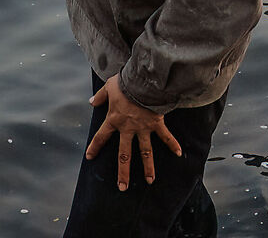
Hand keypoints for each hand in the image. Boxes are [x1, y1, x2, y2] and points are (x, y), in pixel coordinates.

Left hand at [84, 74, 180, 190]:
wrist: (143, 81)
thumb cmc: (125, 83)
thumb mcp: (109, 87)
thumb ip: (100, 96)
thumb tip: (92, 102)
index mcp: (114, 120)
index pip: (101, 136)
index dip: (95, 147)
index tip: (89, 157)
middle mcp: (128, 128)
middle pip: (124, 154)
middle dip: (123, 171)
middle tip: (122, 187)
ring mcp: (143, 128)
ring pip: (145, 151)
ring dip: (148, 167)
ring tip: (149, 181)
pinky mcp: (156, 123)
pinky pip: (165, 136)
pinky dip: (172, 144)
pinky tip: (178, 154)